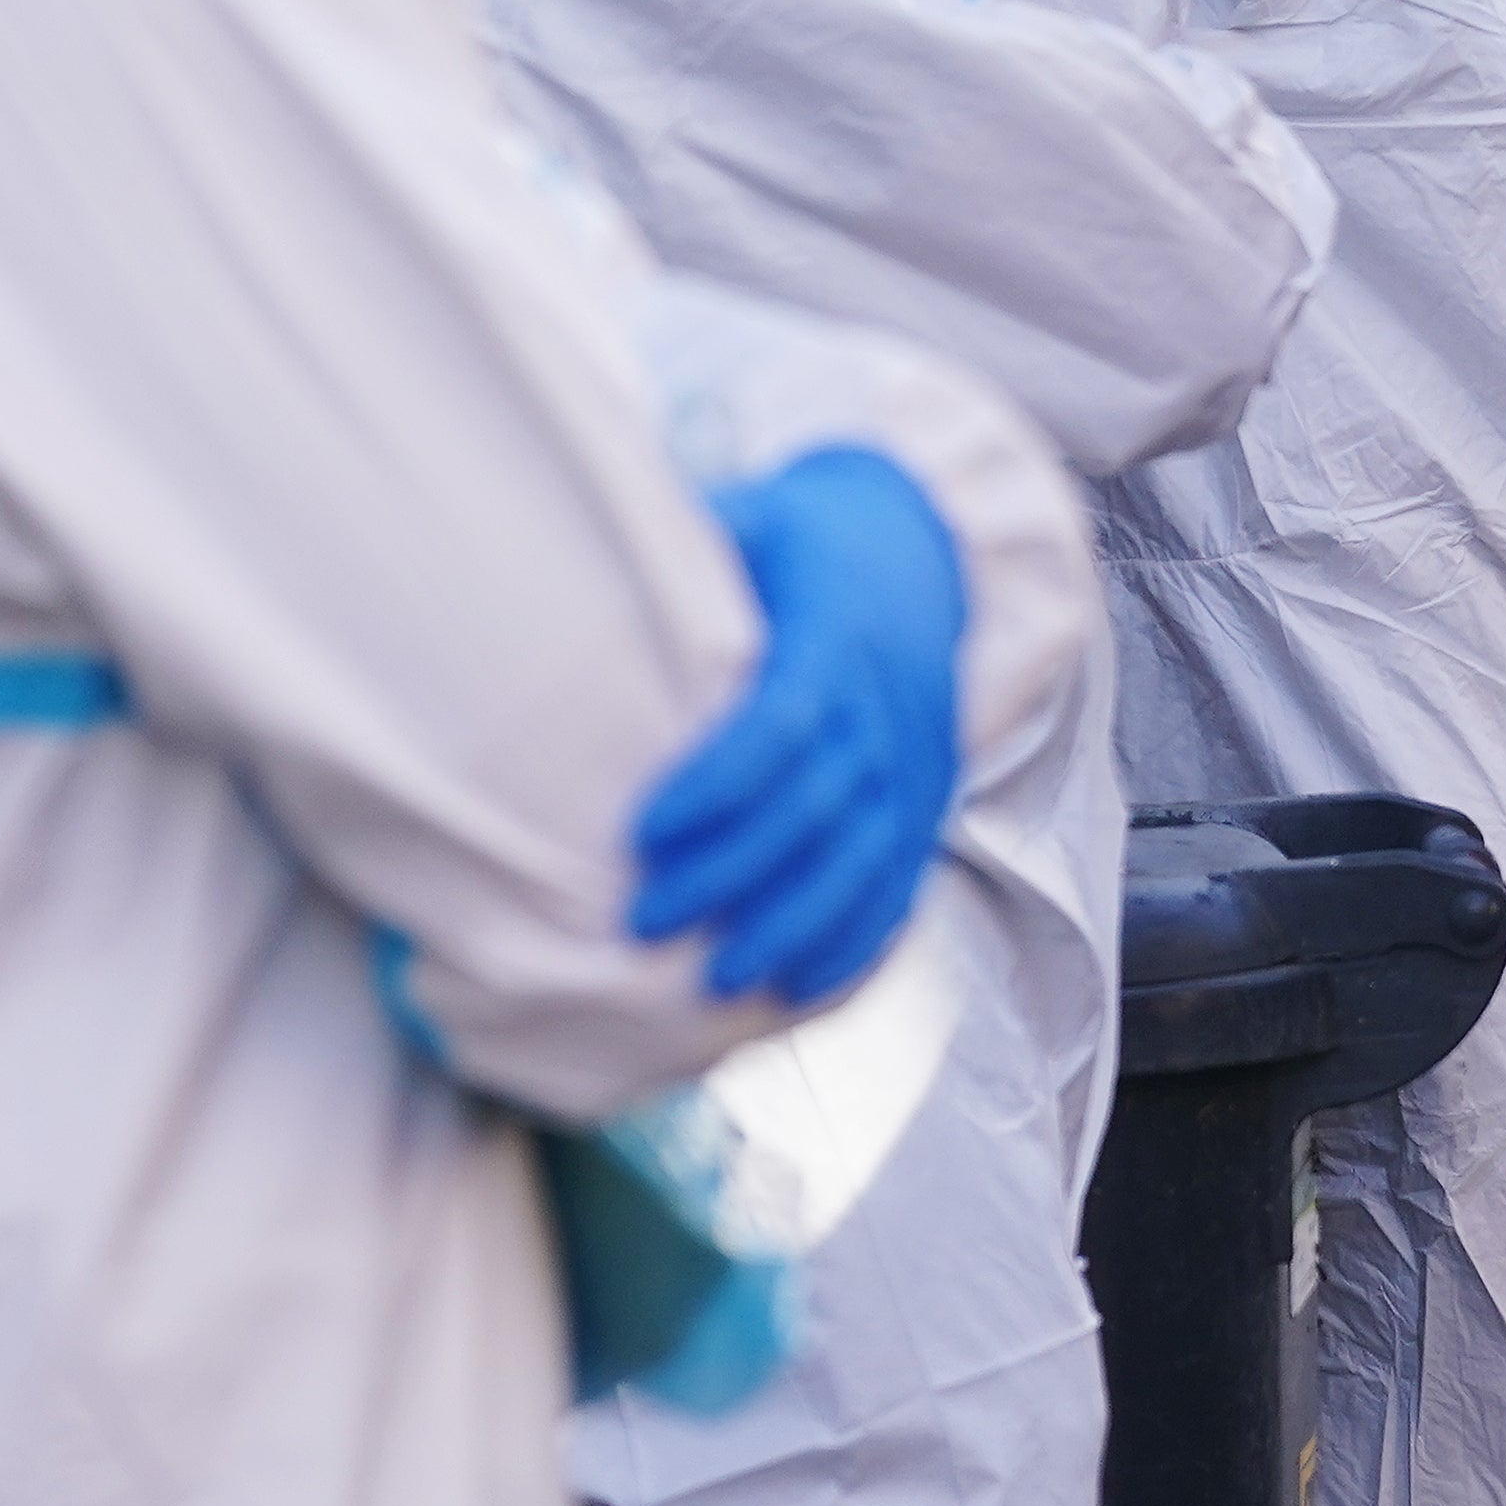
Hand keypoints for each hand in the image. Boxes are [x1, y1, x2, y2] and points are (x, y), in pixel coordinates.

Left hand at [627, 446, 965, 1005]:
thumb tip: (579, 542)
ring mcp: (917, 762)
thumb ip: (689, 543)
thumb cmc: (798, 546)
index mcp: (837, 633)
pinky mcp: (926, 804)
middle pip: (818, 805)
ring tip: (717, 979)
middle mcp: (887, 706)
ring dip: (795, 926)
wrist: (916, 557)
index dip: (718, 784)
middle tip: (643, 923)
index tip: (642, 833)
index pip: (786, 721)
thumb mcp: (752, 517)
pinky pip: (901, 883)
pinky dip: (855, 942)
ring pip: (865, 858)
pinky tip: (799, 987)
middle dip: (733, 873)